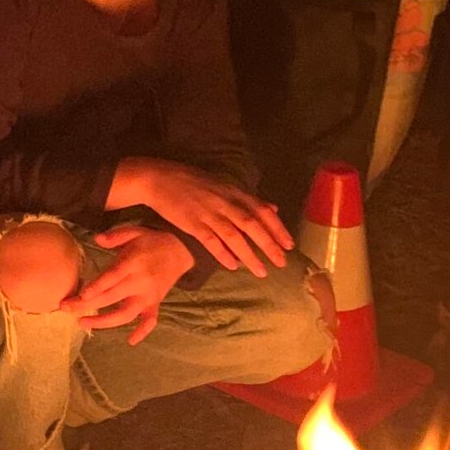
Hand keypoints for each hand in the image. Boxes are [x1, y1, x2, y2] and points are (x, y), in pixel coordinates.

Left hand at [68, 225, 194, 344]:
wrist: (181, 251)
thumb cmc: (152, 242)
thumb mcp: (134, 232)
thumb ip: (116, 236)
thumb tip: (97, 239)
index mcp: (133, 264)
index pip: (113, 277)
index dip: (97, 287)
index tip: (81, 295)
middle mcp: (140, 283)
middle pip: (111, 298)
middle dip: (86, 305)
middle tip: (65, 308)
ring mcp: (148, 297)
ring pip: (126, 314)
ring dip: (104, 322)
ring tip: (82, 322)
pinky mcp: (155, 304)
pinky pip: (150, 321)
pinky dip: (142, 332)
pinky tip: (131, 341)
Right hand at [123, 160, 292, 278]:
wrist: (159, 178)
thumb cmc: (192, 182)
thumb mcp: (223, 186)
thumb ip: (248, 200)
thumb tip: (273, 209)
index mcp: (233, 192)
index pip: (261, 211)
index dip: (277, 228)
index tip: (290, 245)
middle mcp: (224, 202)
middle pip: (251, 225)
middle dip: (268, 245)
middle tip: (281, 263)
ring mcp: (208, 213)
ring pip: (234, 236)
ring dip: (249, 254)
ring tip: (261, 271)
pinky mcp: (191, 223)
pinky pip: (210, 240)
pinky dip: (222, 253)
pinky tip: (232, 265)